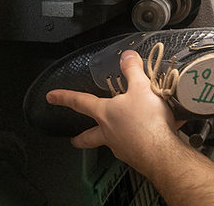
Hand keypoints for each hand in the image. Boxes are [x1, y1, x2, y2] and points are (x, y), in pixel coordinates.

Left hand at [46, 50, 180, 174]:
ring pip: (111, 143)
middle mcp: (109, 132)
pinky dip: (142, 140)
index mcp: (105, 113)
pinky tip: (157, 134)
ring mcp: (122, 147)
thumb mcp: (141, 87)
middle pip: (88, 136)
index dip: (65, 97)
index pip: (80, 102)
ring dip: (112, 138)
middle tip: (74, 140)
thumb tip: (127, 57)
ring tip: (123, 132)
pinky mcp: (137, 156)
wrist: (162, 153)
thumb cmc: (147, 122)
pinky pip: (135, 147)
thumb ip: (133, 70)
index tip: (52, 97)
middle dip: (80, 138)